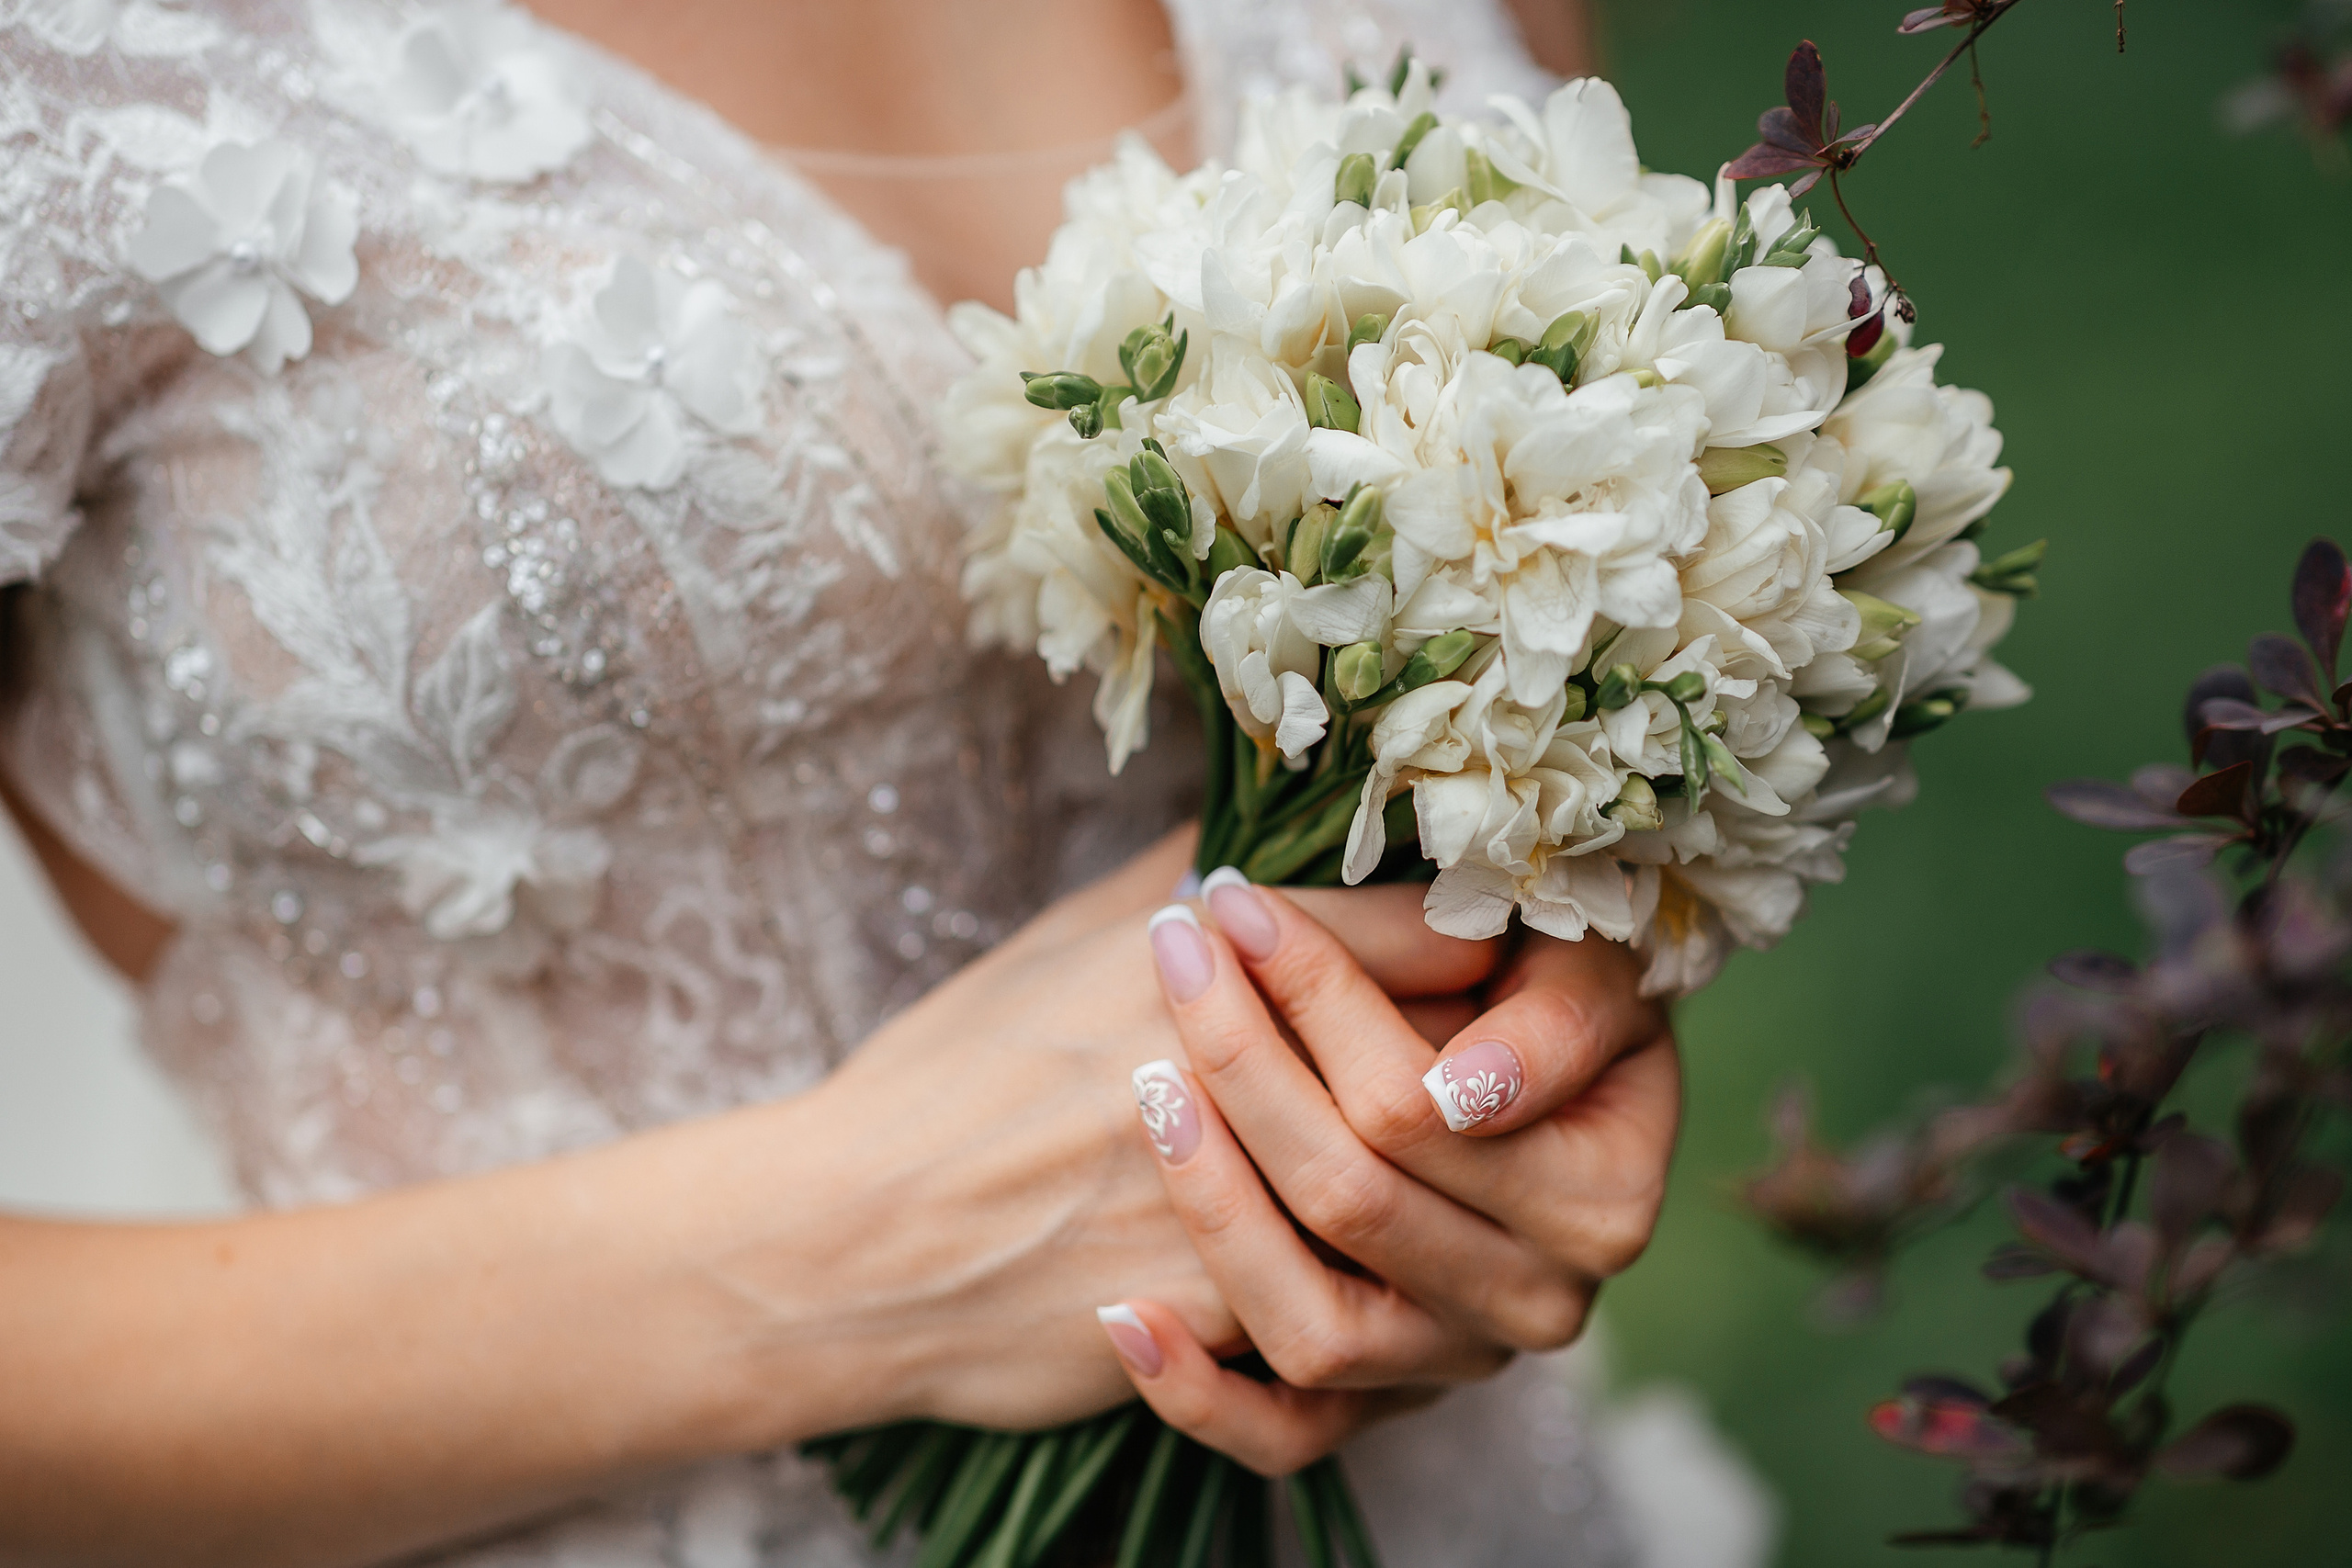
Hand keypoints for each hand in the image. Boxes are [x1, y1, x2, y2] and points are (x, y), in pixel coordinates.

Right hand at [726, 832, 1502, 1440]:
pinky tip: (1393, 1244)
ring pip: (1423, 1189)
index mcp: (1195, 971)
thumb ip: (1186, 870)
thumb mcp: (1068, 938)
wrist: (855, 1243)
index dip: (1480, 932)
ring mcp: (1236, 1213)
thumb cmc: (954, 1073)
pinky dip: (1395, 1268)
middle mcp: (1230, 1084)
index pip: (1420, 933)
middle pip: (1447, 1055)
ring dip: (1462, 1166)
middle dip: (1501, 1042)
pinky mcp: (1228, 1321)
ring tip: (1467, 1136)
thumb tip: (1276, 818)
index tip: (1499, 932)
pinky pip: (1364, 1301)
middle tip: (1520, 1024)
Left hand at [1098, 869, 1676, 1474]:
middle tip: (1170, 955)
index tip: (1235, 907)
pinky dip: (1200, 1395)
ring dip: (1212, 1206)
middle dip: (1242, 1061)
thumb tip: (1455, 1091)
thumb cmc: (1550, 995)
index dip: (1319, 996)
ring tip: (1149, 1086)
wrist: (1539, 1077)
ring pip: (1312, 1324)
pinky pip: (1285, 1437)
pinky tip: (1125, 1317)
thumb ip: (1545, 1016)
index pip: (1420, 1104)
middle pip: (1350, 1198)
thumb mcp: (1585, 971)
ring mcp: (1454, 1363)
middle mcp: (1541, 1302)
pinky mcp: (1383, 1406)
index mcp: (1603, 1197)